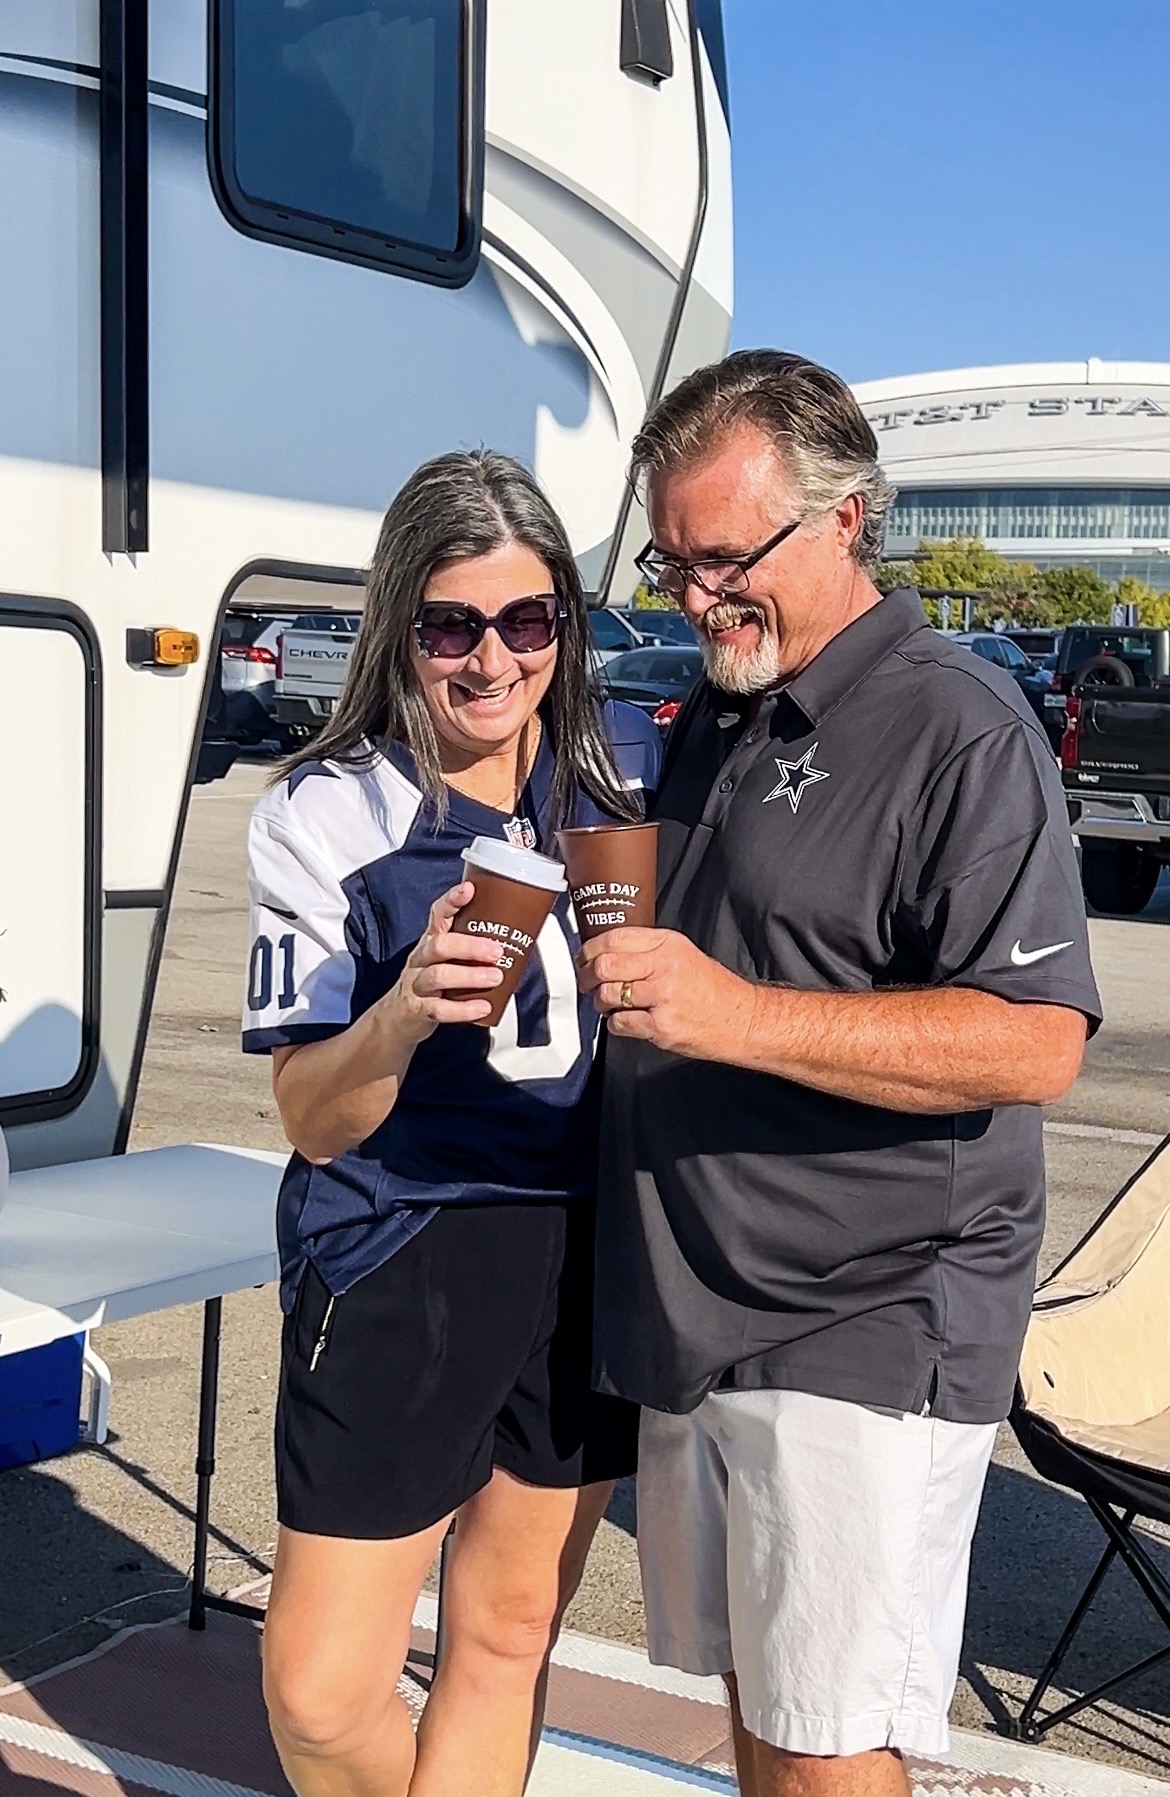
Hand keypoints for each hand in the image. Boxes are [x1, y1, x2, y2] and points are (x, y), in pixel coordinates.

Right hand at [387, 882, 503, 1038]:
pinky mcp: (418, 1010)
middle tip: (496, 951)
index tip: (469, 890)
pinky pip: (439, 1009)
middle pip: (440, 945)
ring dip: (470, 976)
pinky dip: (463, 1009)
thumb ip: (470, 949)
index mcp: (431, 942)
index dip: (452, 901)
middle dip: (470, 946)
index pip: (437, 914)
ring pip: (439, 975)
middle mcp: (422, 959)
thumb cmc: (430, 985)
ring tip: (495, 977)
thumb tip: (515, 940)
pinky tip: (483, 1007)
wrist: (397, 1018)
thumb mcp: (444, 960)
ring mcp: (417, 984)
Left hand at [577, 926, 757, 1059]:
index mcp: (668, 944)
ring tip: (609, 1005)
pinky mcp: (661, 1025)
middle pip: (605, 965)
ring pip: (608, 995)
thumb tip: (607, 952)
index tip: (583, 958)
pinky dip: (616, 1024)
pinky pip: (620, 1022)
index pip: (614, 938)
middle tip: (587, 983)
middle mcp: (664, 966)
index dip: (590, 949)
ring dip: (601, 1003)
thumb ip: (648, 950)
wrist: (741, 1019)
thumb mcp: (683, 955)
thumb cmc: (713, 990)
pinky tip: (626, 1021)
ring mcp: (662, 997)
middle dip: (587, 977)